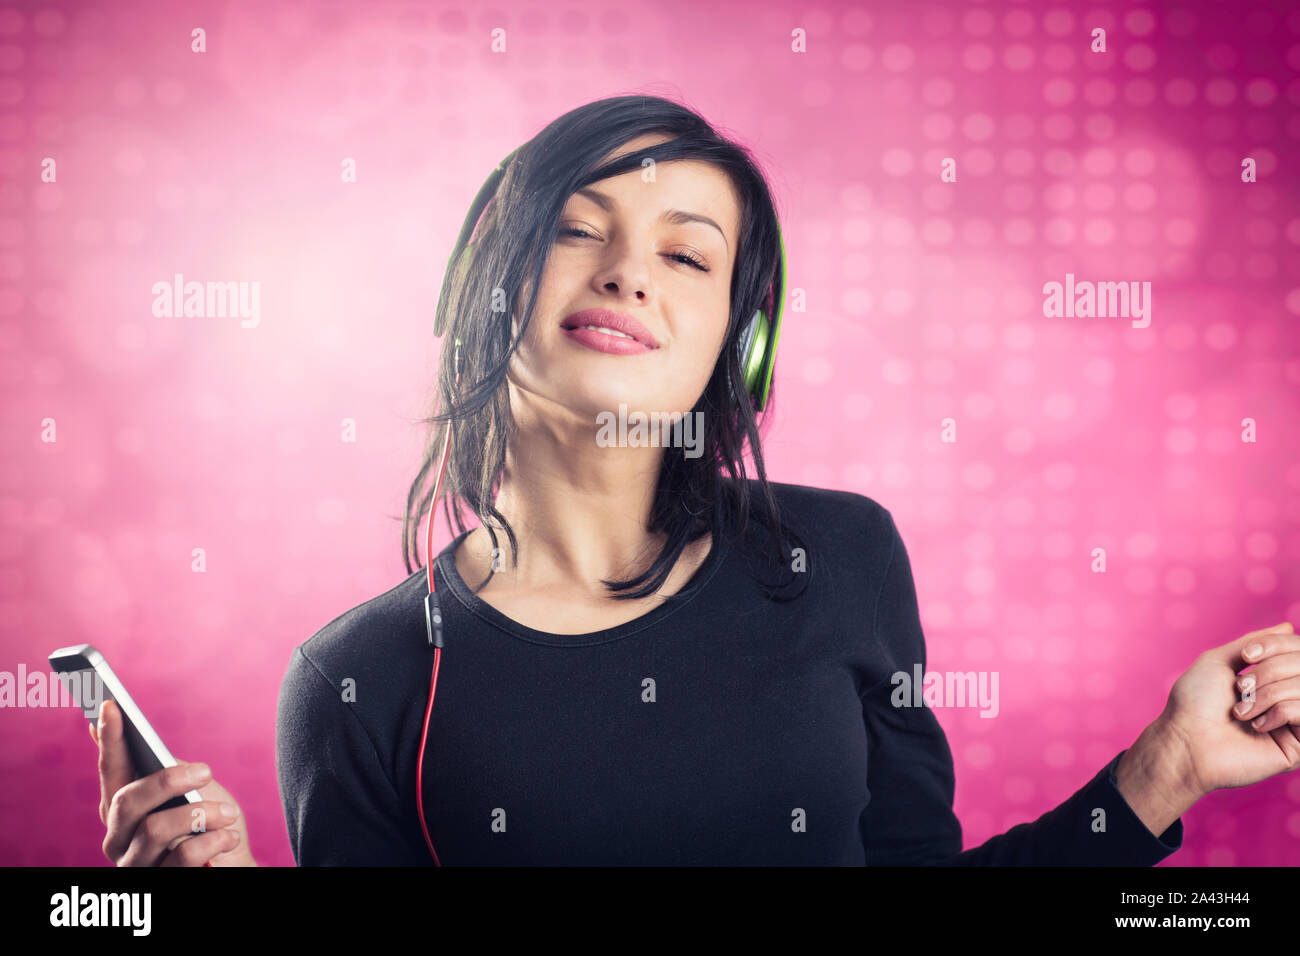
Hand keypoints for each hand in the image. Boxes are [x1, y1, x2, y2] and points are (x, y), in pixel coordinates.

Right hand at [91, 699, 256, 866]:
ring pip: (154, 830)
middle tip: (206, 771)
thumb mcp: (190, 790)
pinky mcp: (157, 884)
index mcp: (122, 807)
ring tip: (228, 813)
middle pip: (127, 801)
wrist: (231, 866)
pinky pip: (181, 858)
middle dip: (168, 781)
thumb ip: (165, 768)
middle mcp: (118, 837)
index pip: (110, 769)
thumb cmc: (208, 824)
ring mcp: (134, 863)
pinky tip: (229, 837)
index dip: (109, 739)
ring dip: (199, 815)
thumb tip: (141, 736)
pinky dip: (211, 842)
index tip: (111, 705)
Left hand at [1126, 621, 1299, 809]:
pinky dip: (1278, 713)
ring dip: (1268, 694)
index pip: (1298, 649)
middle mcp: (1288, 696)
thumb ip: (1255, 642)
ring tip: (1241, 711)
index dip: (1276, 645)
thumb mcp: (1220, 660)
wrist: (1187, 740)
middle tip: (1240, 688)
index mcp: (1272, 677)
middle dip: (1268, 671)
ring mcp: (1296, 721)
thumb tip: (1287, 627)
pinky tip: (1256, 726)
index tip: (1246, 656)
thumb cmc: (1196, 701)